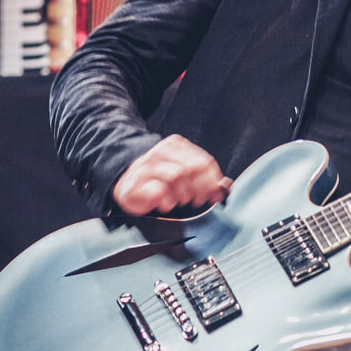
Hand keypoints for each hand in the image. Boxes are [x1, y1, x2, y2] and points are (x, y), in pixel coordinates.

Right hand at [112, 134, 232, 215]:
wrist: (125, 183)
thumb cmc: (157, 179)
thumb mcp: (182, 173)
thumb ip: (204, 177)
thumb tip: (225, 185)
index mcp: (175, 145)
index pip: (204, 161)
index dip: (214, 180)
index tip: (216, 194)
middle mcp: (160, 152)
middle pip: (192, 168)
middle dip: (201, 188)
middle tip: (200, 200)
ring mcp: (146, 166)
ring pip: (176, 176)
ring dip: (184, 194)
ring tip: (182, 200)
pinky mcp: (136, 184)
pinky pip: (158, 191)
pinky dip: (167, 201)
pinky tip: (167, 204)